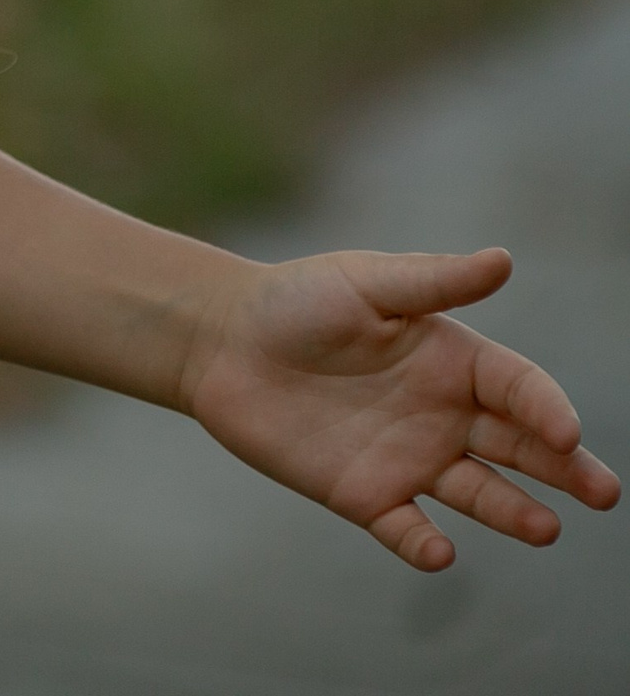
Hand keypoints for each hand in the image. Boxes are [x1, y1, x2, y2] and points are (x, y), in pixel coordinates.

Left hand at [181, 247, 620, 569]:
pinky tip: (437, 551)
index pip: (519, 388)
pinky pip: (405, 528)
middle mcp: (442, 413)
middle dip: (567, 470)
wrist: (220, 339)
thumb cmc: (294, 300)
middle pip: (520, 447)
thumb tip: (503, 259)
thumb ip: (433, 281)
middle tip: (604, 493)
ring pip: (479, 493)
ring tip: (546, 528)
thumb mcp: (365, 283)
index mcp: (450, 359)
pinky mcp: (364, 494)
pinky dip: (423, 544)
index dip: (547, 408)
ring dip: (513, 511)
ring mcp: (408, 457)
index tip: (566, 431)